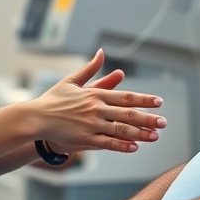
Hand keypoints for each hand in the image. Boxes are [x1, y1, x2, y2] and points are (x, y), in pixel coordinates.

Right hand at [29, 49, 165, 153]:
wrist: (35, 118)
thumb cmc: (54, 99)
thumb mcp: (72, 80)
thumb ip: (90, 68)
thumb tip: (101, 52)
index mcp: (95, 94)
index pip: (125, 97)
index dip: (144, 100)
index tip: (159, 102)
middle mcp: (96, 109)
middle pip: (127, 114)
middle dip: (148, 118)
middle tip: (164, 122)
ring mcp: (90, 125)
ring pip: (120, 130)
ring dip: (140, 134)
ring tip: (155, 137)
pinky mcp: (84, 139)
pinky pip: (106, 143)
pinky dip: (121, 146)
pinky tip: (134, 147)